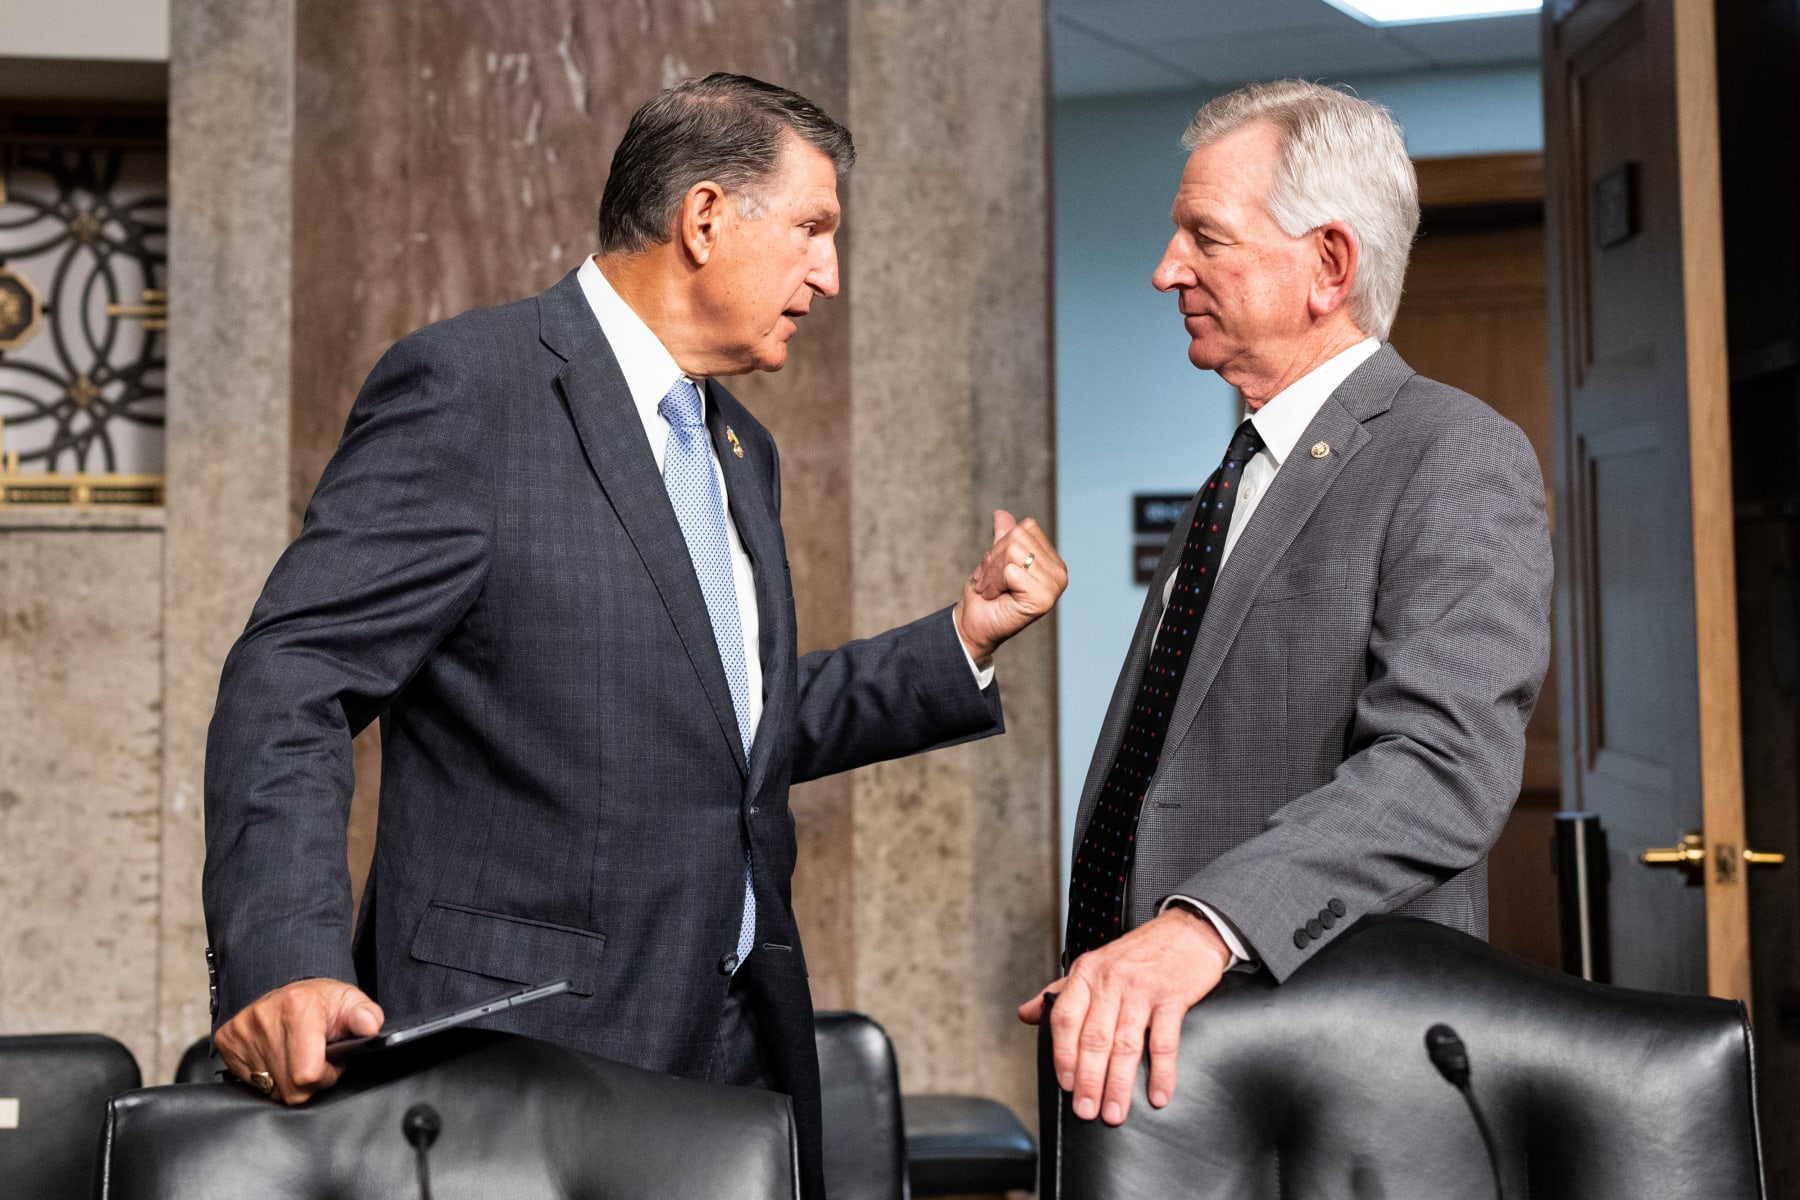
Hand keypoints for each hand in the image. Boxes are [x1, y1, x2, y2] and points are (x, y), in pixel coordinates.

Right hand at [213, 977, 383, 1104]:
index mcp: (298, 1007)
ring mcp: (242, 1032)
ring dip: (287, 1080)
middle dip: (308, 1081)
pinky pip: (250, 1082)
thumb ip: (366, 1015)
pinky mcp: (226, 1041)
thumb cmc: (320, 1000)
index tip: (330, 1061)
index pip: (308, 1075)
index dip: (325, 1075)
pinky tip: (277, 1056)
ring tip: (297, 1055)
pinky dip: (267, 1076)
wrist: (286, 988)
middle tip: (315, 1059)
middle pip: (288, 1089)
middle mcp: (264, 1019)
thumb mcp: (349, 1001)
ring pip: (270, 1089)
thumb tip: (371, 1027)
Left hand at [955, 510, 1067, 661]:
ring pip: (1013, 552)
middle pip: (1018, 538)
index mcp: (1052, 560)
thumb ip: (1003, 537)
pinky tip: (996, 597)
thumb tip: (1001, 513)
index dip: (1001, 545)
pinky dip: (995, 583)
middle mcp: (1059, 572)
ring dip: (992, 572)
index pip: (1025, 528)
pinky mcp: (1044, 598)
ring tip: (992, 589)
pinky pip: (1011, 570)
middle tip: (989, 582)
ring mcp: (1055, 586)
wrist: (974, 625)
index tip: (995, 570)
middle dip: (994, 559)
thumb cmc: (985, 595)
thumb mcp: (994, 560)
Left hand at [1018, 907, 1229, 1125]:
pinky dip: (1161, 1073)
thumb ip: (1060, 992)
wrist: (1188, 930)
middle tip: (1086, 1110)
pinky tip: (1158, 1095)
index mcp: (1087, 974)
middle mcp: (1110, 980)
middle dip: (1088, 1080)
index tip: (1065, 1084)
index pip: (1065, 1019)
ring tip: (1114, 1112)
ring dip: (1119, 1085)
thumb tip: (1026, 1014)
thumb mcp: (1094, 965)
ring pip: (1125, 1045)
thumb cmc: (1140, 952)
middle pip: (1094, 1038)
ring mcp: (1141, 989)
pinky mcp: (1172, 997)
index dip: (1063, 1055)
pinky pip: (1164, 1042)